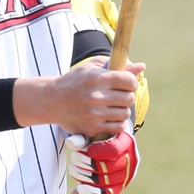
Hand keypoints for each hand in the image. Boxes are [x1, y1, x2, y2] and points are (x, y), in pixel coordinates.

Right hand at [13, 57, 145, 138]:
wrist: (52, 101)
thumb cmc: (74, 81)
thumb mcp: (91, 68)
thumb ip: (117, 65)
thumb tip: (142, 67)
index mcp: (98, 78)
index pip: (129, 81)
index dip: (131, 82)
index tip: (125, 83)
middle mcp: (97, 96)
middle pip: (129, 98)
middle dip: (126, 96)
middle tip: (117, 95)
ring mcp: (95, 114)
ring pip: (125, 114)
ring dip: (121, 110)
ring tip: (112, 106)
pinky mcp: (93, 127)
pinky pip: (118, 127)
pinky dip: (117, 122)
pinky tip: (109, 116)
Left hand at [67, 130, 139, 193]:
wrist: (105, 145)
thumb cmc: (97, 136)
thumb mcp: (90, 133)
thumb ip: (80, 137)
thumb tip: (70, 143)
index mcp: (126, 141)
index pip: (115, 149)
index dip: (100, 151)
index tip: (88, 149)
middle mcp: (131, 159)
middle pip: (108, 167)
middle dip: (87, 163)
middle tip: (74, 157)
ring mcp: (126, 175)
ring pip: (106, 181)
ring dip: (85, 176)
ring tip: (73, 168)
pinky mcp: (119, 186)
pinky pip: (108, 193)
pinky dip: (93, 193)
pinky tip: (80, 188)